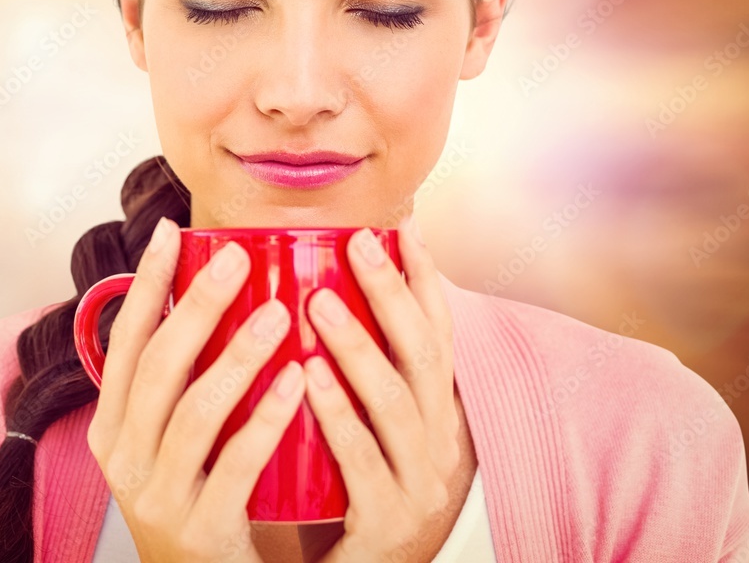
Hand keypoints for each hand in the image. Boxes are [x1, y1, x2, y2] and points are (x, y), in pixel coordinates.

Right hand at [86, 217, 305, 562]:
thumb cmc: (202, 491)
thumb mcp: (175, 436)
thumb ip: (187, 375)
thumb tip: (221, 288)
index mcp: (113, 424)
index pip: (125, 340)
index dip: (148, 283)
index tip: (172, 229)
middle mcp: (123, 456)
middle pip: (157, 367)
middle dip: (195, 306)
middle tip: (236, 257)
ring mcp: (156, 495)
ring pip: (193, 411)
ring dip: (237, 356)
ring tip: (277, 312)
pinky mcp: (199, 529)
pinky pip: (234, 465)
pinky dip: (266, 418)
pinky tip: (297, 380)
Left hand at [296, 215, 464, 562]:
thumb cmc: (367, 480)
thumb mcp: (381, 422)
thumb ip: (366, 363)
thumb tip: (326, 280)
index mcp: (438, 408)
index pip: (440, 331)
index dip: (425, 277)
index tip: (403, 225)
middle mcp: (439, 438)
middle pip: (422, 354)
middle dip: (392, 293)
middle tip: (357, 243)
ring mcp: (418, 481)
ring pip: (395, 403)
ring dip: (357, 346)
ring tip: (316, 301)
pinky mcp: (388, 521)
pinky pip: (360, 462)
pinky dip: (336, 416)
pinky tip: (307, 379)